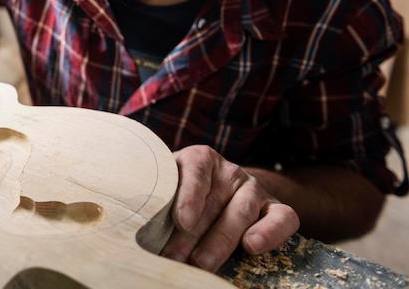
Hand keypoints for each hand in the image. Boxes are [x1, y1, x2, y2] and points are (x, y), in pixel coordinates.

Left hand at [161, 145, 299, 271]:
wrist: (216, 193)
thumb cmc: (181, 194)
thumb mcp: (167, 188)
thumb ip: (158, 196)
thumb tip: (138, 221)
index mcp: (200, 158)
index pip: (196, 170)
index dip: (189, 195)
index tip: (180, 221)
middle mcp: (229, 171)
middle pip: (214, 201)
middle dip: (193, 235)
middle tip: (176, 258)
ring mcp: (254, 189)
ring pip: (242, 211)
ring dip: (221, 240)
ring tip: (203, 263)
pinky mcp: (274, 208)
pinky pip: (283, 217)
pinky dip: (271, 232)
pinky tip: (251, 247)